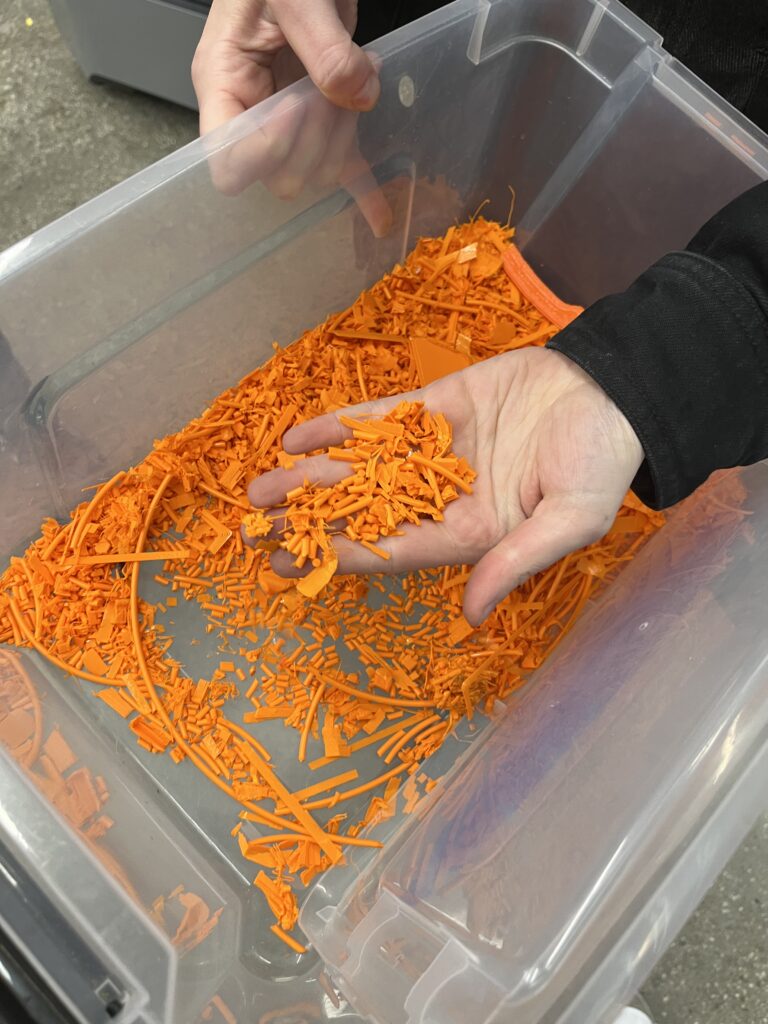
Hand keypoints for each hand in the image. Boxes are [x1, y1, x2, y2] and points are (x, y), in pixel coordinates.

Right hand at [191, 0, 389, 233]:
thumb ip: (325, 47)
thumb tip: (357, 97)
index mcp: (222, 82)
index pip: (227, 160)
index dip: (266, 148)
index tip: (296, 105)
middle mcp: (250, 110)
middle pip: (278, 174)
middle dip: (315, 139)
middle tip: (335, 86)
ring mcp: (286, 122)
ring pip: (314, 172)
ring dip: (343, 138)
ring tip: (357, 79)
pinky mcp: (323, 120)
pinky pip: (342, 168)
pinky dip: (364, 191)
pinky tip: (381, 217)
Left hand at [247, 349, 644, 625]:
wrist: (614, 388)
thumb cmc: (601, 462)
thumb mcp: (570, 521)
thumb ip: (515, 563)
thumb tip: (472, 614)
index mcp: (470, 535)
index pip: (391, 551)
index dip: (337, 558)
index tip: (288, 566)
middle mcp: (443, 497)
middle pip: (363, 513)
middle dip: (309, 520)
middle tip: (252, 526)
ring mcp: (435, 451)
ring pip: (361, 467)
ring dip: (311, 476)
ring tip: (260, 486)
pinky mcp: (436, 408)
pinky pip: (380, 420)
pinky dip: (340, 427)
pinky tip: (299, 435)